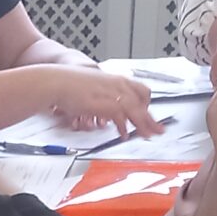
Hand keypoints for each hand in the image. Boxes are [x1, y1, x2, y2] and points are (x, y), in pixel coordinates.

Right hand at [31, 65, 161, 136]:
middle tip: (158, 129)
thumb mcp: (93, 87)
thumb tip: (105, 108)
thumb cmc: (70, 84)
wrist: (58, 81)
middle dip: (151, 117)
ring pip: (137, 110)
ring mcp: (113, 94)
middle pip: (143, 101)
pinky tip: (124, 135)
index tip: (148, 115)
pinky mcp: (106, 104)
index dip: (146, 105)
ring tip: (149, 136)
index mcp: (117, 80)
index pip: (141, 91)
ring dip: (144, 125)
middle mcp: (119, 85)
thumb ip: (103, 95)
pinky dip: (125, 128)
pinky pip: (122, 118)